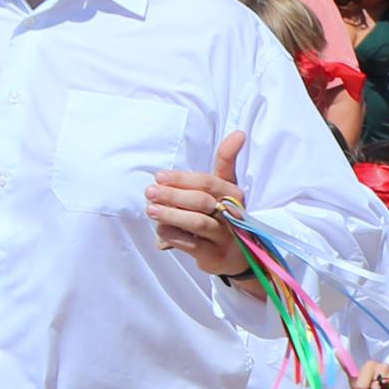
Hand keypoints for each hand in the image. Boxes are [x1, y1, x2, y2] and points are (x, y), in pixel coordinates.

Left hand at [146, 131, 254, 278]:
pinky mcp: (215, 255)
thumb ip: (226, 160)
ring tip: (150, 210)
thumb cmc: (225, 213)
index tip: (159, 176)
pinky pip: (190, 243)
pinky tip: (161, 229)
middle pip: (202, 200)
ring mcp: (226, 236)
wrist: (238, 254)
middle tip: (150, 192)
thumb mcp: (226, 188)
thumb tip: (239, 133)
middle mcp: (234, 215)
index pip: (208, 182)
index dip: (182, 178)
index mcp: (235, 194)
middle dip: (173, 195)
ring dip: (170, 215)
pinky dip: (172, 234)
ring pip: (197, 222)